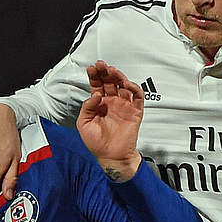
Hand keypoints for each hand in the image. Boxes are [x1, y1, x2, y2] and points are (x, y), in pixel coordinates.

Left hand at [78, 60, 144, 181]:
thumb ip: (87, 107)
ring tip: (112, 71)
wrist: (111, 157)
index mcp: (100, 104)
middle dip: (106, 71)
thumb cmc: (97, 143)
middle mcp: (112, 103)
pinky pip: (137, 96)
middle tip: (101, 64)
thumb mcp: (84, 123)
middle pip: (110, 82)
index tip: (92, 68)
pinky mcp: (135, 112)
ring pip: (123, 85)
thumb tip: (96, 94)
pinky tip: (126, 84)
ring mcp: (124, 106)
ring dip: (118, 76)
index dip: (95, 75)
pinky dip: (134, 88)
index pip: (98, 85)